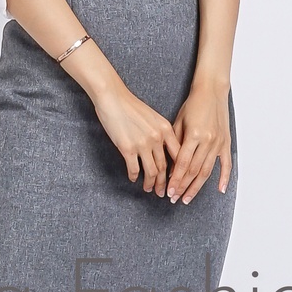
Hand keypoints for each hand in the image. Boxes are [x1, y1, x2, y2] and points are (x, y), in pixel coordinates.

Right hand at [91, 81, 181, 196]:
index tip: (176, 180)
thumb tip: (163, 150)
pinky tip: (133, 178)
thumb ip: (160, 133)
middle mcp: (157, 138)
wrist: (113, 98)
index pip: (177, 155)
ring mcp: (143, 144)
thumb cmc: (131, 106)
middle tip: (163, 192)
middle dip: (164, 183)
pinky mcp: (128, 148)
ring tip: (149, 189)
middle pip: (164, 167)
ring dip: (150, 183)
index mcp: (165, 129)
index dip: (178, 171)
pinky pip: (134, 168)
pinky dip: (134, 176)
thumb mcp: (153, 117)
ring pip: (151, 171)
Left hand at [166, 82, 232, 203]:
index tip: (169, 191)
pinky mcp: (226, 143)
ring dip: (196, 187)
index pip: (182, 164)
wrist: (212, 91)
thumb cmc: (192, 105)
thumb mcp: (178, 123)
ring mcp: (218, 143)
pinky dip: (224, 178)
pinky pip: (226, 164)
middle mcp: (208, 141)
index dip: (175, 180)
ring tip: (187, 198)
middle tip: (175, 198)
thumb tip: (170, 168)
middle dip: (183, 187)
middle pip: (194, 171)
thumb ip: (175, 146)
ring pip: (206, 171)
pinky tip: (220, 190)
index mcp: (194, 135)